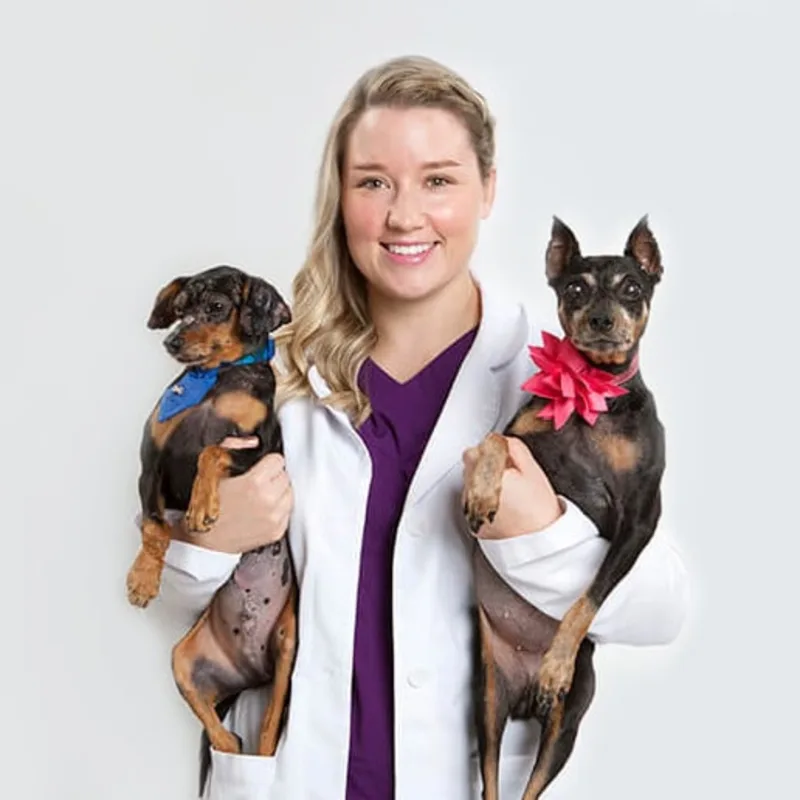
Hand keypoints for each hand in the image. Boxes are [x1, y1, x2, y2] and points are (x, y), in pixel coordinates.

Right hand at [173, 437, 292, 553]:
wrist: (204, 540)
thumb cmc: (205, 507)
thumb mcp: (212, 469)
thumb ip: (232, 448)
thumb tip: (252, 442)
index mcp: (254, 484)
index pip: (278, 460)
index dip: (267, 461)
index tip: (261, 466)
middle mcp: (268, 502)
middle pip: (286, 476)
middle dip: (273, 476)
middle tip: (258, 482)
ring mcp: (274, 518)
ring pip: (290, 493)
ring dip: (279, 492)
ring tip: (260, 496)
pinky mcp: (277, 531)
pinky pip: (287, 512)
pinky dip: (278, 509)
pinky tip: (261, 509)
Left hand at [462, 436, 562, 539]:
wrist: (537, 542)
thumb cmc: (538, 510)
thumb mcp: (532, 470)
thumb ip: (514, 448)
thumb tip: (501, 441)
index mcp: (487, 474)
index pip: (476, 450)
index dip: (491, 449)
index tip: (502, 454)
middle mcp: (474, 490)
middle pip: (469, 464)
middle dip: (484, 462)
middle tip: (506, 471)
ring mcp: (471, 506)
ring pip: (469, 482)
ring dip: (481, 480)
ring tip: (506, 491)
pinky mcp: (472, 520)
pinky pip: (471, 500)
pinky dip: (481, 498)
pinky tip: (501, 504)